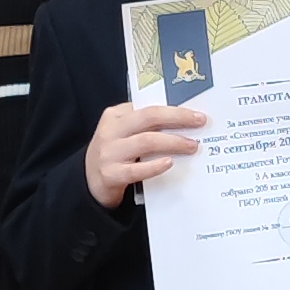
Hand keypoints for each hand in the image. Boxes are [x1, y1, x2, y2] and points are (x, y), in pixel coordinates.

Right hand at [85, 98, 205, 208]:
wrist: (89, 182)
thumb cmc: (115, 154)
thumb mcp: (123, 133)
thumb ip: (144, 125)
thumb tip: (183, 122)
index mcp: (116, 115)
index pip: (149, 107)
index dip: (175, 108)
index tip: (196, 112)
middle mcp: (111, 131)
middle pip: (149, 117)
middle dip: (178, 118)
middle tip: (200, 122)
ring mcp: (109, 153)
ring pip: (146, 141)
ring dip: (173, 142)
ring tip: (192, 146)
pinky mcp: (110, 175)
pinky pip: (136, 170)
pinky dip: (155, 166)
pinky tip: (170, 163)